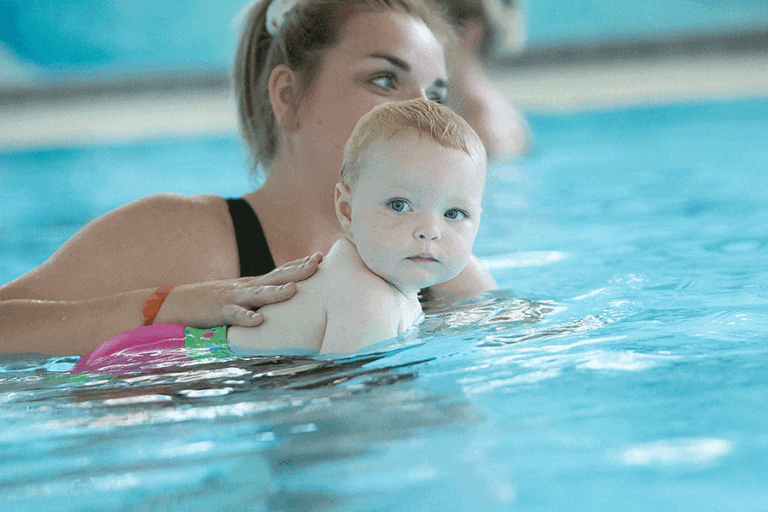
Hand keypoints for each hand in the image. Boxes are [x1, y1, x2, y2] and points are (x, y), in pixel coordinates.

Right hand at [154, 252, 321, 326]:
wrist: (176, 303)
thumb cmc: (212, 302)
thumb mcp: (240, 295)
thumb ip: (260, 296)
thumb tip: (282, 298)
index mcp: (252, 284)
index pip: (280, 271)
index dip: (299, 264)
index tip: (320, 256)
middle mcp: (246, 287)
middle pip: (276, 277)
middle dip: (298, 270)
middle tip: (317, 262)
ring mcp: (233, 298)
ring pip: (259, 295)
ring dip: (277, 292)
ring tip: (295, 289)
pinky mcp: (219, 312)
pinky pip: (235, 316)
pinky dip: (247, 318)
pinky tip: (259, 321)